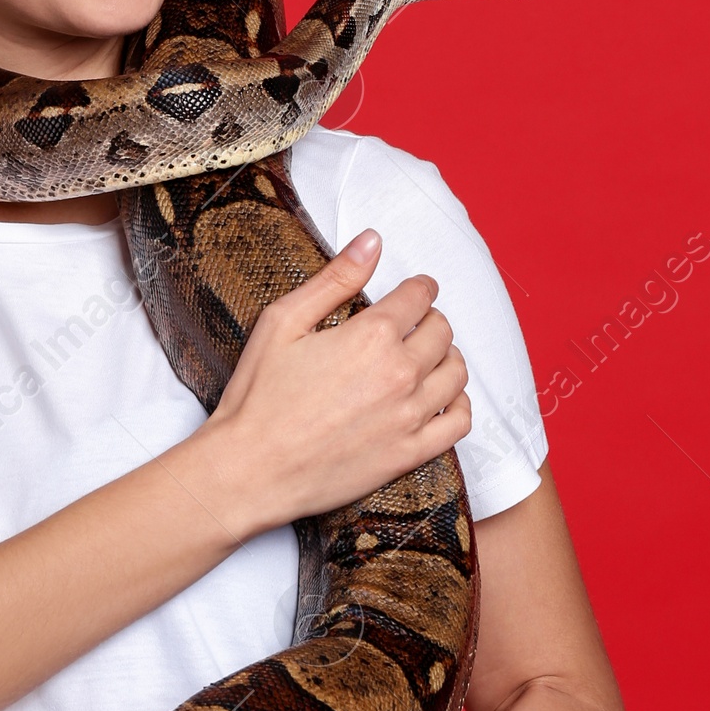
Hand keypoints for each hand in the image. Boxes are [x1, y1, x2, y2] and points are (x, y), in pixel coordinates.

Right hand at [185, 230, 471, 539]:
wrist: (250, 469)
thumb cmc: (258, 396)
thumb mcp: (283, 323)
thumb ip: (334, 279)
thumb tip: (372, 240)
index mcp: (372, 336)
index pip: (419, 296)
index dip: (418, 287)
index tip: (413, 291)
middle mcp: (401, 373)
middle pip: (443, 331)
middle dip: (431, 320)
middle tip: (414, 324)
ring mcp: (409, 416)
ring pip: (456, 374)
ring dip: (447, 357)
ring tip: (427, 357)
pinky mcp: (409, 453)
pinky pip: (459, 423)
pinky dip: (459, 404)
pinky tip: (441, 399)